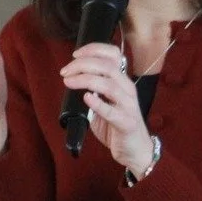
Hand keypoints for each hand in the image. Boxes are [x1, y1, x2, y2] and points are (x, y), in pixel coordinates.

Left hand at [61, 42, 153, 173]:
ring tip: (69, 82)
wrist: (135, 151)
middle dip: (82, 65)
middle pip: (107, 67)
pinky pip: (111, 111)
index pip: (113, 54)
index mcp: (122, 81)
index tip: (75, 54)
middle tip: (65, 72)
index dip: (94, 49)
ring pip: (108, 85)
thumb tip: (73, 80)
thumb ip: (94, 90)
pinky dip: (98, 103)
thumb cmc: (118, 125)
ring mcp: (129, 106)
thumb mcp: (106, 102)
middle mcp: (128, 89)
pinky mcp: (126, 123)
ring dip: (85, 80)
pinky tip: (87, 98)